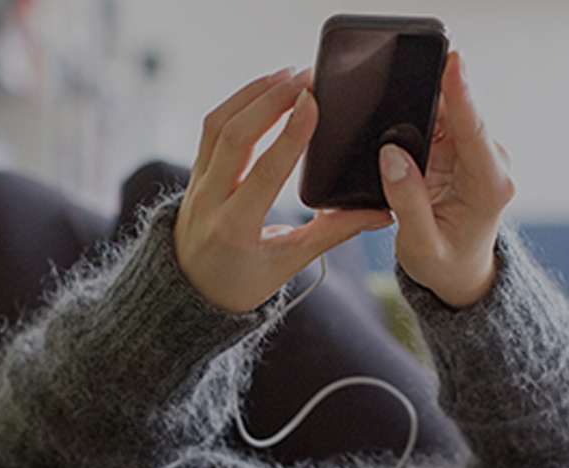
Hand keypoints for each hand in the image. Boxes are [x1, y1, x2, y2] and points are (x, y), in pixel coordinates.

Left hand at [175, 68, 393, 312]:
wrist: (189, 291)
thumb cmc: (240, 282)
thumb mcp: (288, 263)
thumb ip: (333, 232)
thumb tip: (380, 213)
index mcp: (235, 230)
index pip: (265, 173)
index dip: (290, 135)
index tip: (312, 102)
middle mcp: (209, 202)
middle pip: (234, 137)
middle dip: (270, 101)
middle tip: (304, 78)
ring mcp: (197, 183)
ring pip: (218, 125)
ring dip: (253, 94)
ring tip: (287, 75)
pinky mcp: (195, 170)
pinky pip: (211, 128)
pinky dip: (238, 102)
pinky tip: (264, 89)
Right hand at [380, 51, 515, 308]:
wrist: (460, 273)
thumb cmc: (444, 264)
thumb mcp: (421, 245)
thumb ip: (407, 202)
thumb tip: (392, 155)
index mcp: (490, 187)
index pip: (475, 131)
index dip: (461, 94)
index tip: (453, 63)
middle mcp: (490, 163)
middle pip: (460, 112)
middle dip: (431, 94)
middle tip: (395, 86)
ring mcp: (476, 153)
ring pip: (447, 111)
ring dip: (419, 107)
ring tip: (392, 123)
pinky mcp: (459, 148)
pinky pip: (437, 120)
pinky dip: (416, 118)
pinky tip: (399, 127)